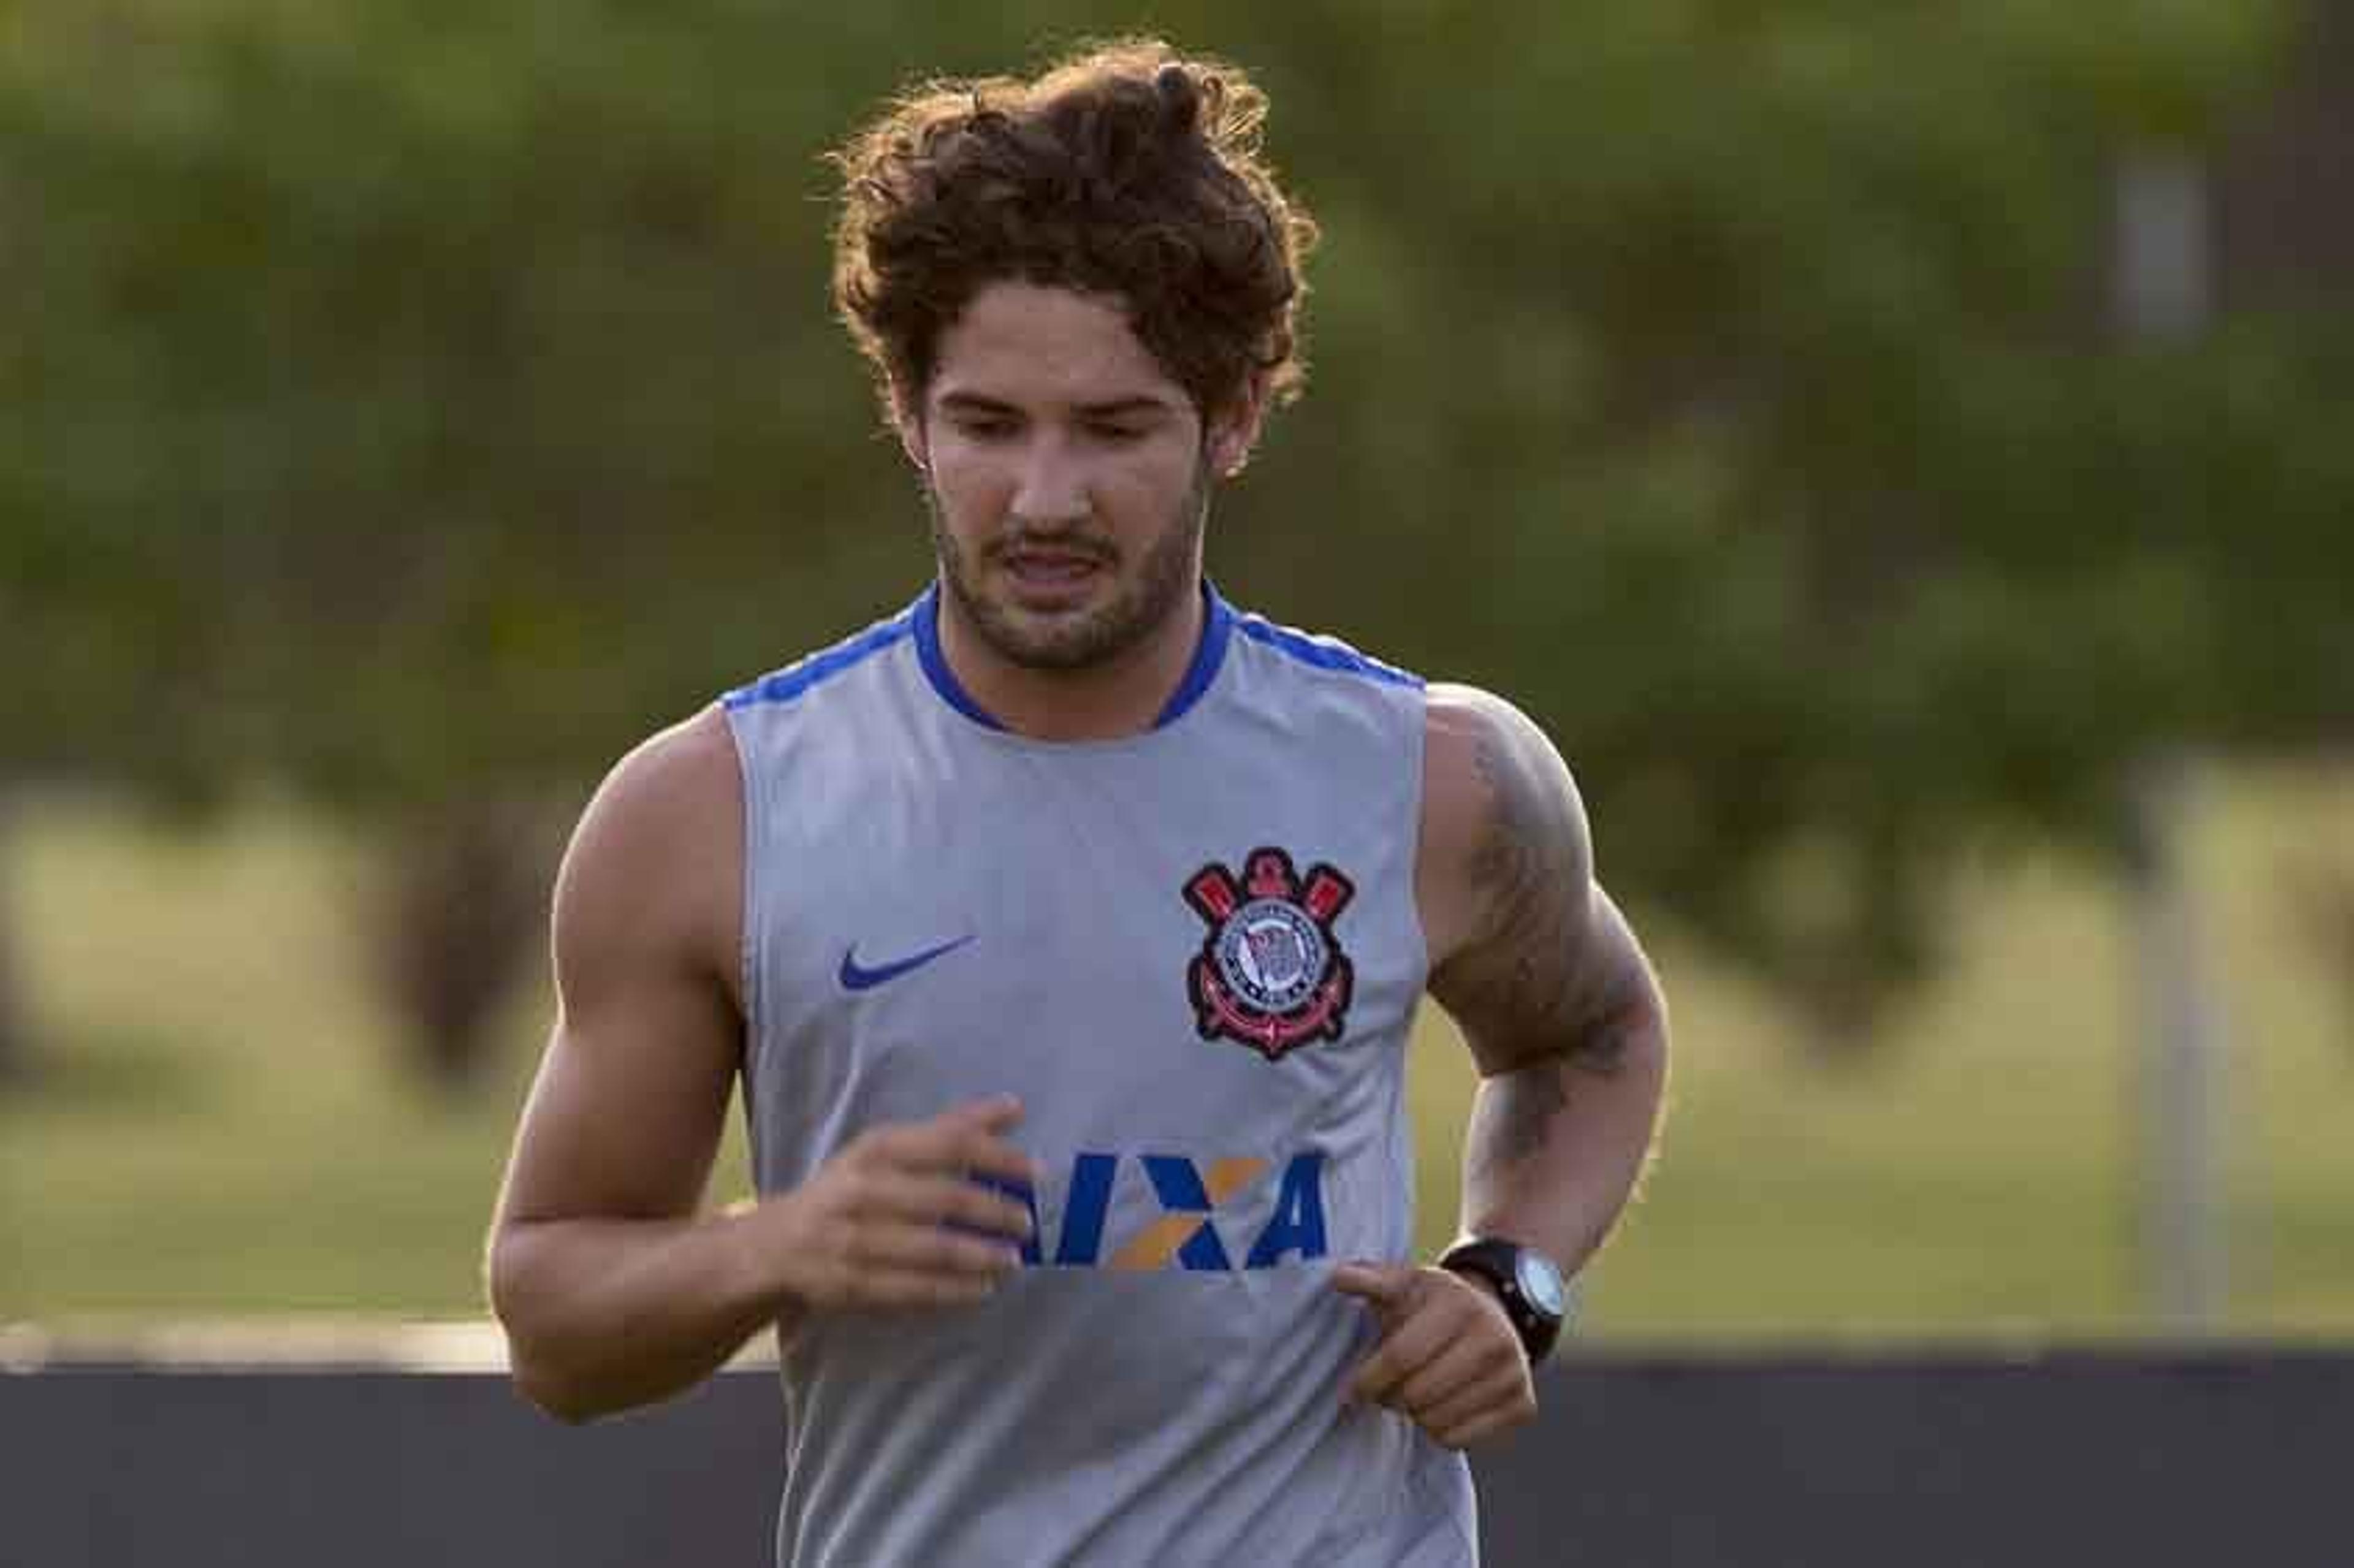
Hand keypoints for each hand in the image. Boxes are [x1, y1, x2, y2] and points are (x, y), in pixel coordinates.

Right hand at [759, 1096, 1038, 1312]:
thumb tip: (1015, 1108)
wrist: (773, 1246)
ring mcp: (853, 1240)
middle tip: (1028, 1223)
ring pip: (929, 1247)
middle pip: (942, 1197)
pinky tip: (982, 1288)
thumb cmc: (848, 1190)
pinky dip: (952, 1290)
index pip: (947, 1145)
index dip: (997, 1156)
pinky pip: (911, 1289)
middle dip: (993, 1211)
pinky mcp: (849, 1284)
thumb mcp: (888, 1150)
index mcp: (877, 1150)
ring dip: (979, 1255)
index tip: (1037, 1171)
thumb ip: (951, 1129)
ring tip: (1014, 1259)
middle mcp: (863, 1190)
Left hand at [1331, 1261, 1535, 1449]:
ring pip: (1436, 1422)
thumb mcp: (1405, 1283)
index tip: (1351, 1390)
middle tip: (1385, 1389)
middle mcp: (1494, 1339)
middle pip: (1417, 1394)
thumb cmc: (1435, 1305)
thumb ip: (1370, 1279)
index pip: (1401, 1356)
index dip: (1368, 1379)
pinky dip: (1439, 1431)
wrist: (1496, 1315)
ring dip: (1413, 1415)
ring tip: (1414, 1391)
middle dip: (1389, 1397)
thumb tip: (1338, 1277)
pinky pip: (1459, 1441)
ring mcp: (1514, 1374)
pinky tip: (1440, 1404)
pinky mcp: (1524, 1406)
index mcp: (1460, 1305)